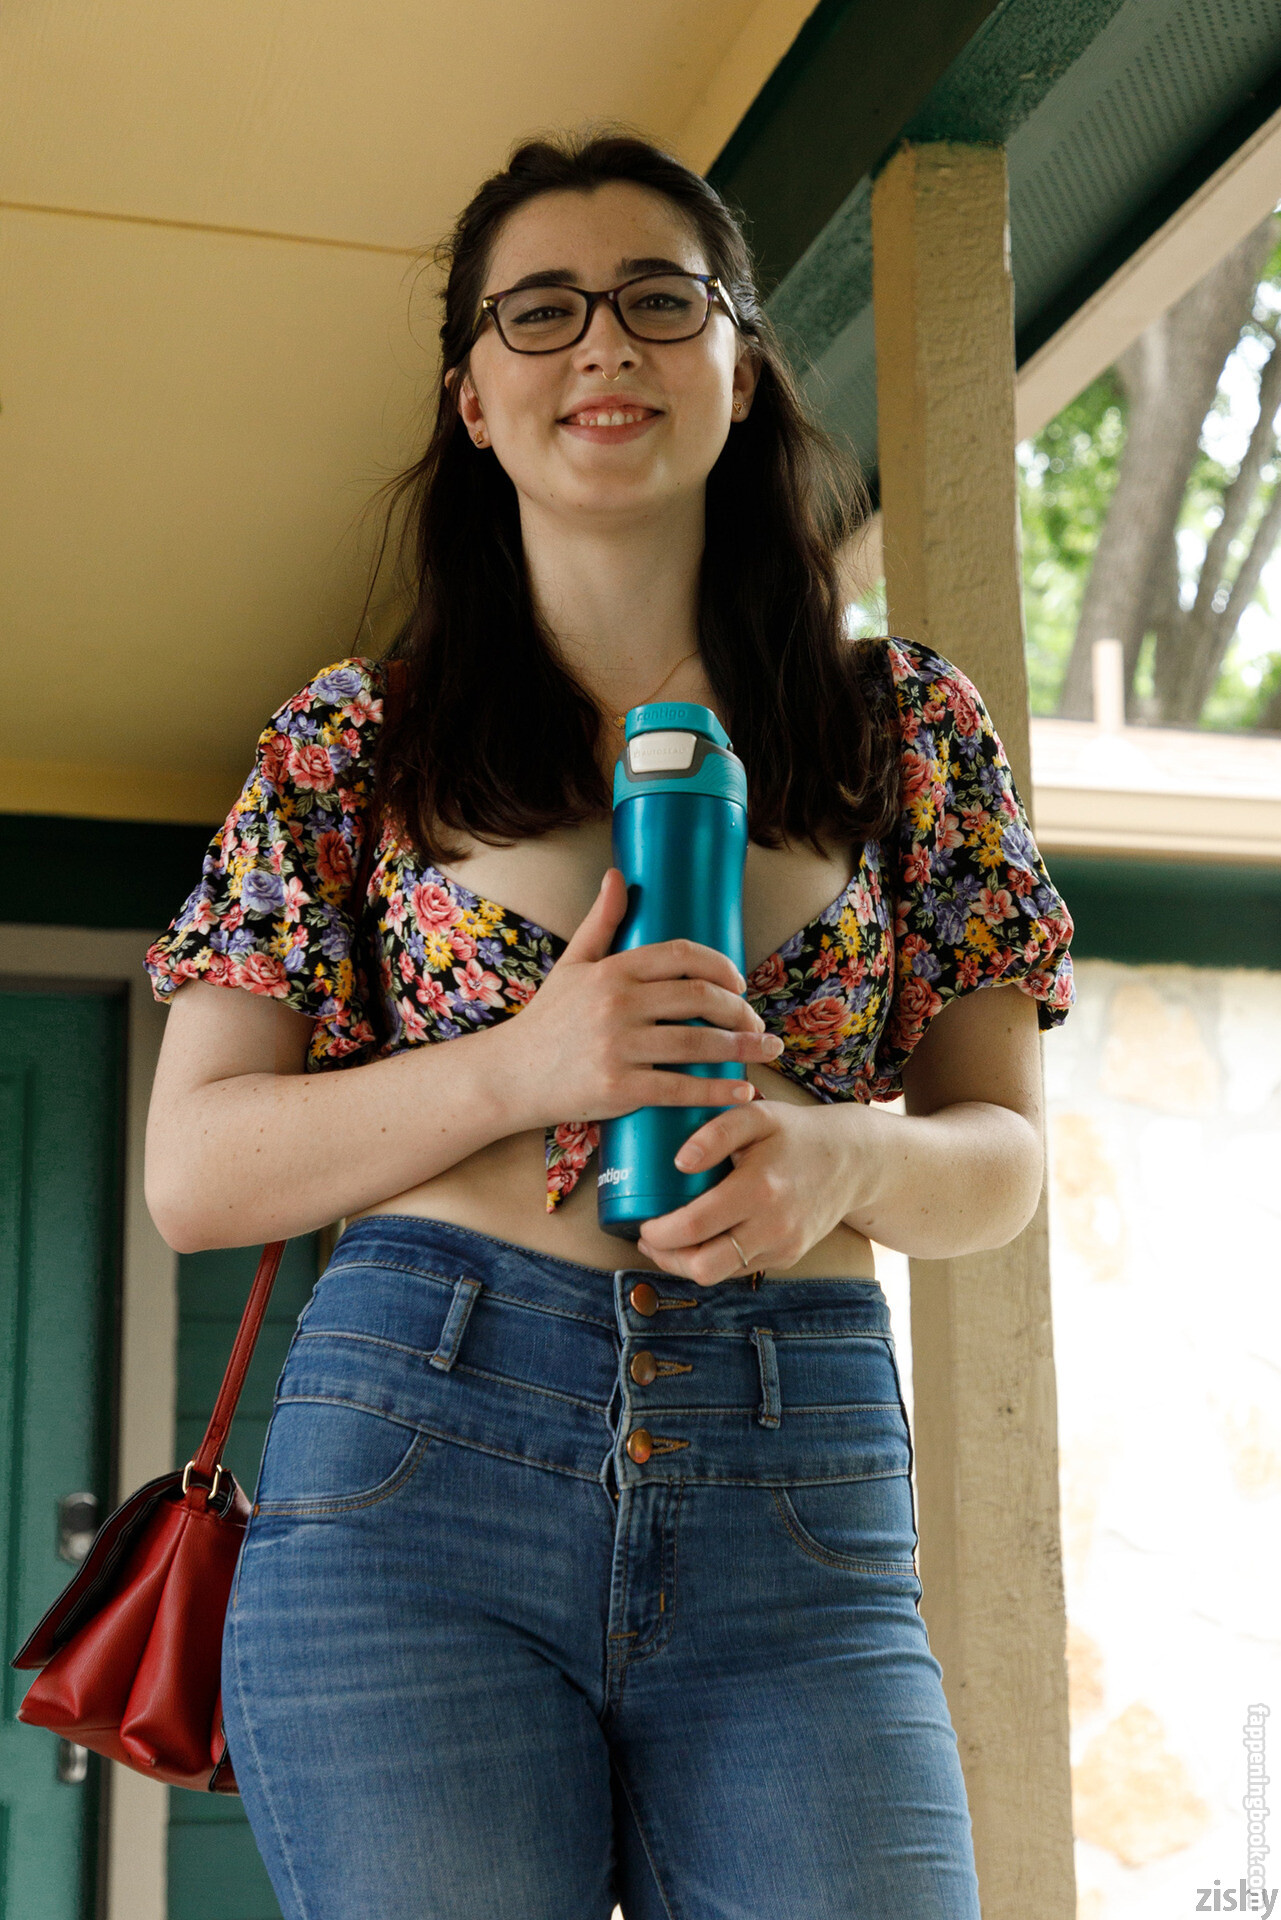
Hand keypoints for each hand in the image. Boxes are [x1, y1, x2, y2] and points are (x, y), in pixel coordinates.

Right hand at [494, 867, 784, 1132]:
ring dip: (742, 1048)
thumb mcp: (571, 965)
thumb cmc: (547, 1021)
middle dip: (740, 1011)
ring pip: (697, 1044)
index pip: (682, 955)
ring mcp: (617, 1047)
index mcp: (612, 970)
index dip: (721, 966)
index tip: (740, 983)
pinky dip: (718, 1091)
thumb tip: (617, 875)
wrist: (509, 1075)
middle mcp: (616, 1004)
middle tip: (756, 1023)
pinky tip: (743, 1091)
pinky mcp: (618, 1089)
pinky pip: (680, 1088)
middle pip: (699, 998)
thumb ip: (600, 921)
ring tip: (765, 1051)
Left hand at [636, 1097, 870, 1285]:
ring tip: (669, 1240)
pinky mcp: (788, 1256)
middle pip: (703, 1266)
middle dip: (666, 1258)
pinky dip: (714, 1257)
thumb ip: (715, 1131)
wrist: (853, 1159)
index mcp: (759, 1189)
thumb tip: (678, 1162)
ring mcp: (783, 1247)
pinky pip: (739, 1267)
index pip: (694, 1227)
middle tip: (649, 1238)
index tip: (642, 1223)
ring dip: (686, 1262)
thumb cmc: (797, 1132)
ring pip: (719, 1274)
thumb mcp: (757, 1115)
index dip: (659, 1233)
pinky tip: (703, 1237)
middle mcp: (773, 1226)